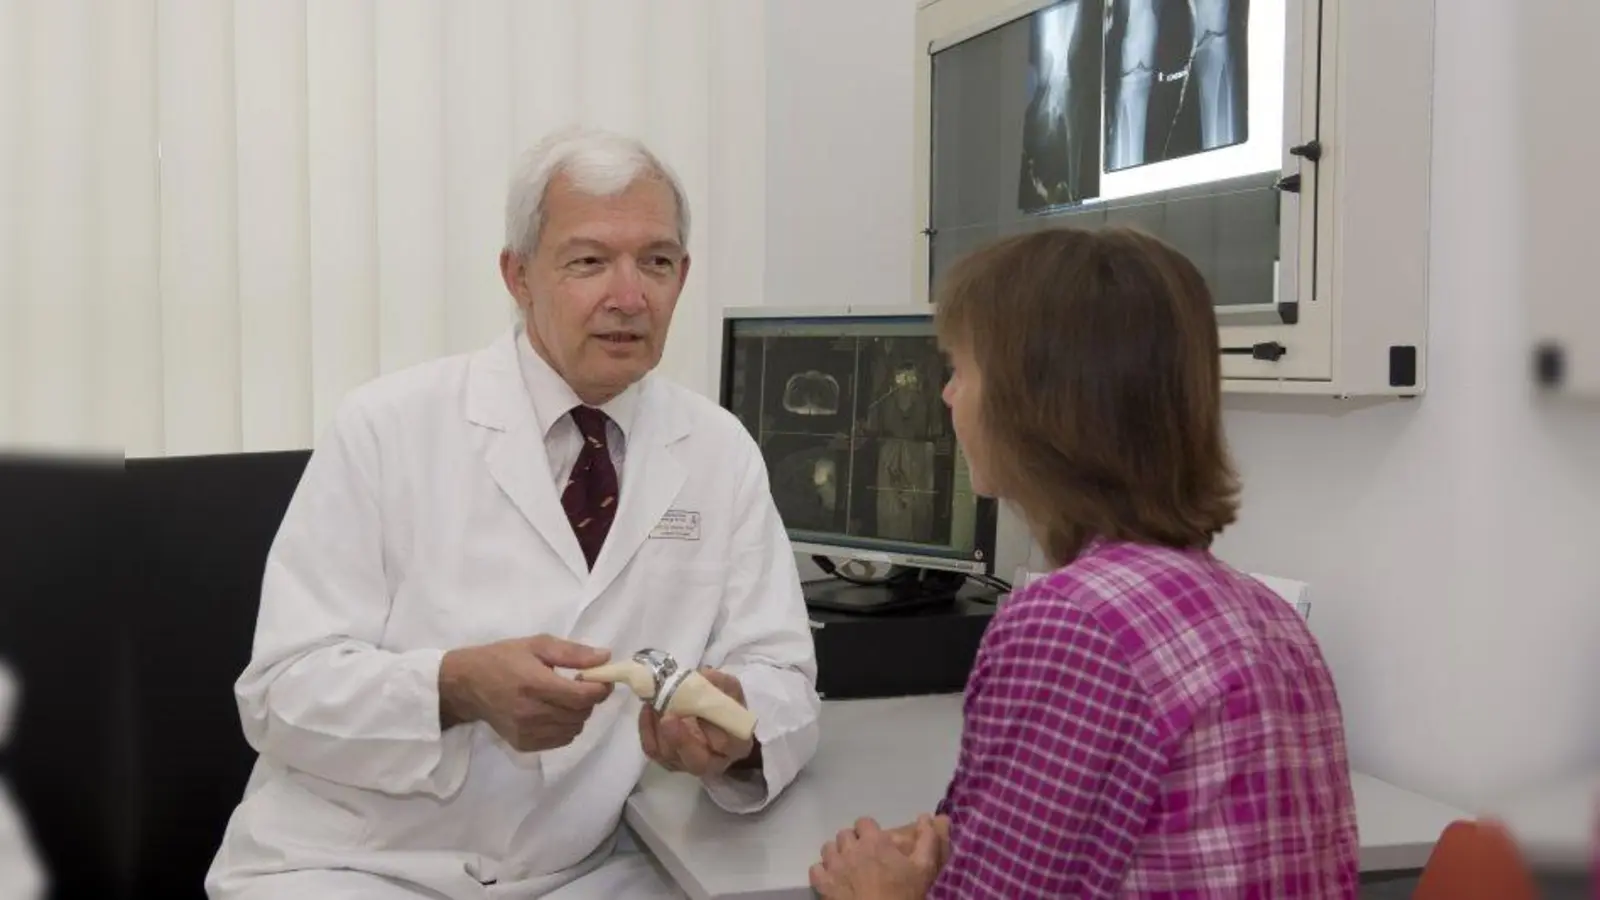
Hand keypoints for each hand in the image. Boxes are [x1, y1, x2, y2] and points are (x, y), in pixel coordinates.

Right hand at [438, 635, 613, 751]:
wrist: (467, 685)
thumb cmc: (503, 659)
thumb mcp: (537, 644)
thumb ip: (573, 653)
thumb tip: (605, 657)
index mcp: (535, 684)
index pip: (582, 696)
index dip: (600, 688)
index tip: (602, 679)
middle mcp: (531, 712)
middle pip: (581, 714)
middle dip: (589, 699)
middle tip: (581, 685)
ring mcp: (526, 732)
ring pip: (573, 729)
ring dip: (578, 714)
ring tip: (565, 698)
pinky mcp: (523, 744)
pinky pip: (560, 740)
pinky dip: (565, 727)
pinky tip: (555, 712)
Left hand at [638, 667, 755, 777]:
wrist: (714, 726)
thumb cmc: (726, 710)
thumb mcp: (731, 692)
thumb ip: (721, 684)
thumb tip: (702, 674)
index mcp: (736, 746)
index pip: (727, 744)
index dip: (713, 729)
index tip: (701, 710)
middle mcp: (712, 763)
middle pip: (696, 762)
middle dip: (681, 740)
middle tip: (669, 717)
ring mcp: (686, 764)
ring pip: (670, 756)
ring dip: (659, 730)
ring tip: (654, 704)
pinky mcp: (666, 759)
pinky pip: (653, 749)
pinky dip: (647, 729)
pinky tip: (648, 709)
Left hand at [809, 816, 940, 899]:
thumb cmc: (904, 895)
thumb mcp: (923, 868)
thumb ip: (928, 840)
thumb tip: (927, 816)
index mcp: (874, 841)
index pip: (864, 822)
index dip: (869, 832)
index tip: (876, 844)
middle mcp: (850, 848)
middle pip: (845, 834)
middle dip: (853, 843)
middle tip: (863, 858)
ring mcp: (833, 866)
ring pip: (828, 848)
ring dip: (837, 855)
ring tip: (847, 867)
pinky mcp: (822, 884)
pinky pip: (815, 869)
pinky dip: (823, 872)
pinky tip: (833, 880)